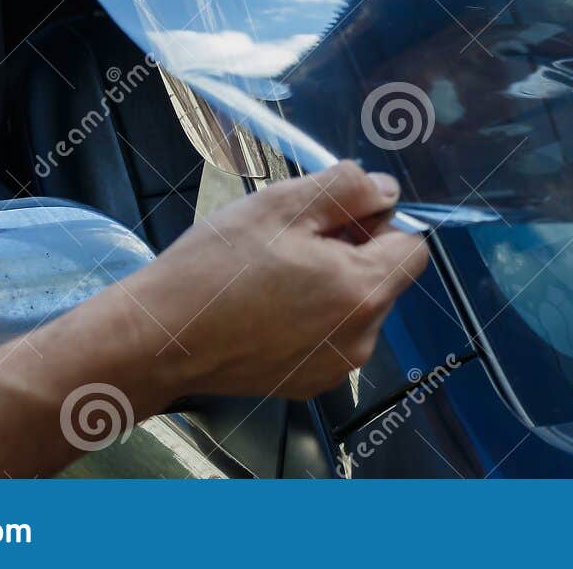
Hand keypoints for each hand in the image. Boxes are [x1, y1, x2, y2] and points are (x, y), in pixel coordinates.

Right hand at [117, 162, 429, 402]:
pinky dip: (312, 316)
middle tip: (293, 241)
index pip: (414, 246)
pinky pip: (332, 336)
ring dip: (331, 283)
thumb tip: (386, 191)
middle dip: (353, 251)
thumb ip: (346, 190)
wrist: (158, 339)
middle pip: (385, 277)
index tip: (336, 217)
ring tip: (274, 274)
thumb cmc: (216, 268)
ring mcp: (336, 368)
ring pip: (358, 306)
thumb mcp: (282, 206)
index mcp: (363, 292)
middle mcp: (361, 339)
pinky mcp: (309, 383)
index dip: (381, 222)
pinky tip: (267, 305)